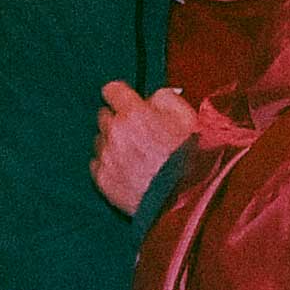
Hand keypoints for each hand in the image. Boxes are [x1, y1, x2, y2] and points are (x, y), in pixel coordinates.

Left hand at [92, 79, 201, 212]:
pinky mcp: (103, 180)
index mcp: (134, 113)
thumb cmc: (193, 158)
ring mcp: (106, 157)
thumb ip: (166, 99)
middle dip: (119, 122)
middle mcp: (114, 131)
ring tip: (136, 157)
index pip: (112, 90)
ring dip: (113, 144)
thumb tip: (153, 97)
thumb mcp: (190, 118)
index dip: (121, 96)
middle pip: (104, 116)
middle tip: (139, 134)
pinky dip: (109, 166)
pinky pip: (97, 165)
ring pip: (100, 141)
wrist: (188, 199)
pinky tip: (128, 172)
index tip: (128, 103)